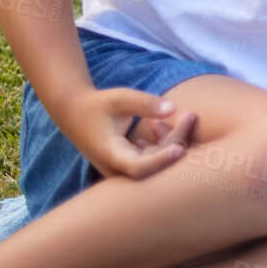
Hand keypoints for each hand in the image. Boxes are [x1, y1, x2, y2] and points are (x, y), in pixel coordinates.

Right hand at [58, 88, 194, 179]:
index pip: (138, 168)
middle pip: (155, 163)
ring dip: (173, 139)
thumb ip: (145, 103)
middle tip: (191, 115)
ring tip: (188, 115)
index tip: (179, 149)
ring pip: (156, 160)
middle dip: (177, 140)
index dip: (160, 161)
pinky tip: (158, 124)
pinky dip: (162, 142)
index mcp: (110, 155)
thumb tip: (173, 108)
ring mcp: (123, 169)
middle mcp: (117, 168)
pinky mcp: (129, 164)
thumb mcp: (120, 98)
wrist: (75, 113)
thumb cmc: (98, 104)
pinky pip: (153, 158)